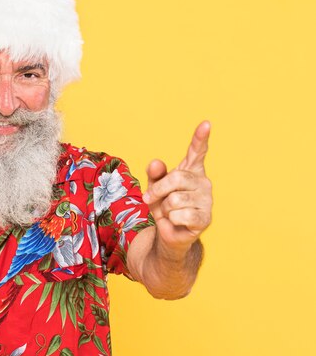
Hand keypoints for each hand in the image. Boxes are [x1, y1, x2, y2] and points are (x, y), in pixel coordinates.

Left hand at [142, 121, 212, 253]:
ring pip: (175, 200)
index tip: (206, 123)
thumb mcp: (153, 186)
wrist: (167, 231)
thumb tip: (156, 163)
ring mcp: (207, 200)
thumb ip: (154, 173)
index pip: (197, 151)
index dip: (200, 138)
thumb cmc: (162, 204)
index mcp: (191, 170)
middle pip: (176, 178)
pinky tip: (177, 221)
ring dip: (163, 208)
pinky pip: (180, 215)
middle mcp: (203, 182)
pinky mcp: (205, 218)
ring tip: (169, 212)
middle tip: (149, 198)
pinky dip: (170, 219)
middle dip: (158, 190)